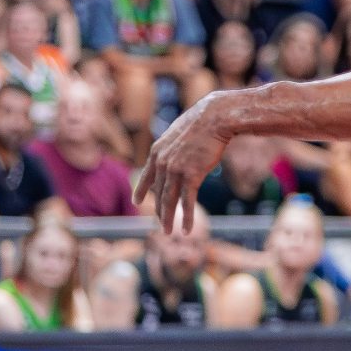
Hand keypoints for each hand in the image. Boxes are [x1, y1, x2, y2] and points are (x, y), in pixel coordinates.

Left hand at [132, 94, 231, 230]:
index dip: (141, 190)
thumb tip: (175, 153)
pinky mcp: (191, 175)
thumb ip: (173, 147)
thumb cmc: (201, 124)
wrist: (214, 118)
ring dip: (169, 219)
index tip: (136, 202)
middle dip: (160, 211)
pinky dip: (187, 217)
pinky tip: (186, 230)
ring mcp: (175, 169)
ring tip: (169, 232)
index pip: (147, 176)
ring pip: (169, 200)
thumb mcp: (179, 134)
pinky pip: (187, 201)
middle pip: (159, 193)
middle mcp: (162, 162)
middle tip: (161, 225)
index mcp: (157, 151)